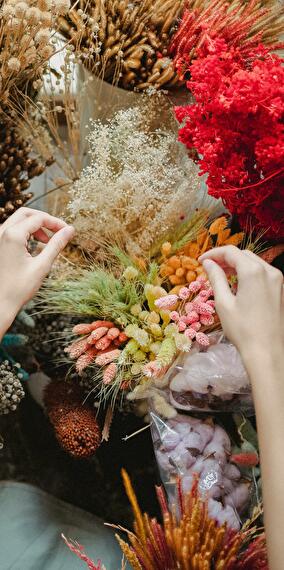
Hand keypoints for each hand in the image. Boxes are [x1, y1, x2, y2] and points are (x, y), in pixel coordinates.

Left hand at [0, 207, 73, 336]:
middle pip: (26, 213)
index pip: (38, 218)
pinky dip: (25, 232)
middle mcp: (2, 232)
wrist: (0, 303)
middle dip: (44, 219)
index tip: (67, 231)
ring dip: (34, 225)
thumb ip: (56, 245)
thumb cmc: (19, 288)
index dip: (55, 222)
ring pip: (18, 220)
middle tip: (58, 231)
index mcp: (13, 235)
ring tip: (46, 241)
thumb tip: (70, 230)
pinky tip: (34, 245)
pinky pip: (12, 230)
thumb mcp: (42, 265)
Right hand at [199, 246, 283, 363]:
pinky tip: (238, 285)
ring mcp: (278, 280)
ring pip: (254, 263)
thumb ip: (216, 278)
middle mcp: (269, 271)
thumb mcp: (224, 303)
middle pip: (243, 255)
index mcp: (253, 271)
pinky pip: (263, 273)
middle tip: (209, 268)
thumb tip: (208, 263)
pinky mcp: (281, 290)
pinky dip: (248, 273)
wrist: (267, 351)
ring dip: (237, 265)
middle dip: (225, 258)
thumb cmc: (242, 329)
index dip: (213, 253)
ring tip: (222, 275)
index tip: (200, 261)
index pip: (230, 252)